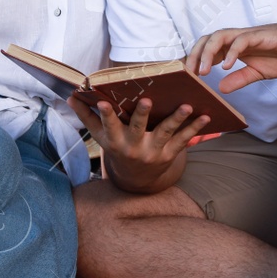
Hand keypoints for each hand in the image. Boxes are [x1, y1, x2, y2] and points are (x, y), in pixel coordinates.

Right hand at [69, 94, 210, 189]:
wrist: (136, 180)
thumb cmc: (117, 149)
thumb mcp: (101, 137)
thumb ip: (87, 117)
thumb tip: (71, 97)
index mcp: (115, 140)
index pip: (108, 126)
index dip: (106, 115)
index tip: (104, 102)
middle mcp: (134, 146)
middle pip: (138, 129)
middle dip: (142, 116)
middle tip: (146, 101)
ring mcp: (153, 151)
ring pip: (166, 133)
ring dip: (177, 119)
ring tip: (187, 106)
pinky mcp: (170, 154)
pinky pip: (184, 140)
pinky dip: (195, 128)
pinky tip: (205, 116)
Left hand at [186, 17, 276, 93]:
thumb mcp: (258, 73)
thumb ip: (240, 79)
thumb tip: (222, 89)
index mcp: (233, 47)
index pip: (207, 50)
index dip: (195, 61)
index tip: (185, 77)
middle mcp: (236, 38)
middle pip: (206, 40)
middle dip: (194, 56)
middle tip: (189, 76)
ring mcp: (247, 35)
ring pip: (219, 37)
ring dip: (208, 53)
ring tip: (203, 72)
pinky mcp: (259, 35)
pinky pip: (241, 40)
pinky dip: (232, 52)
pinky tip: (227, 66)